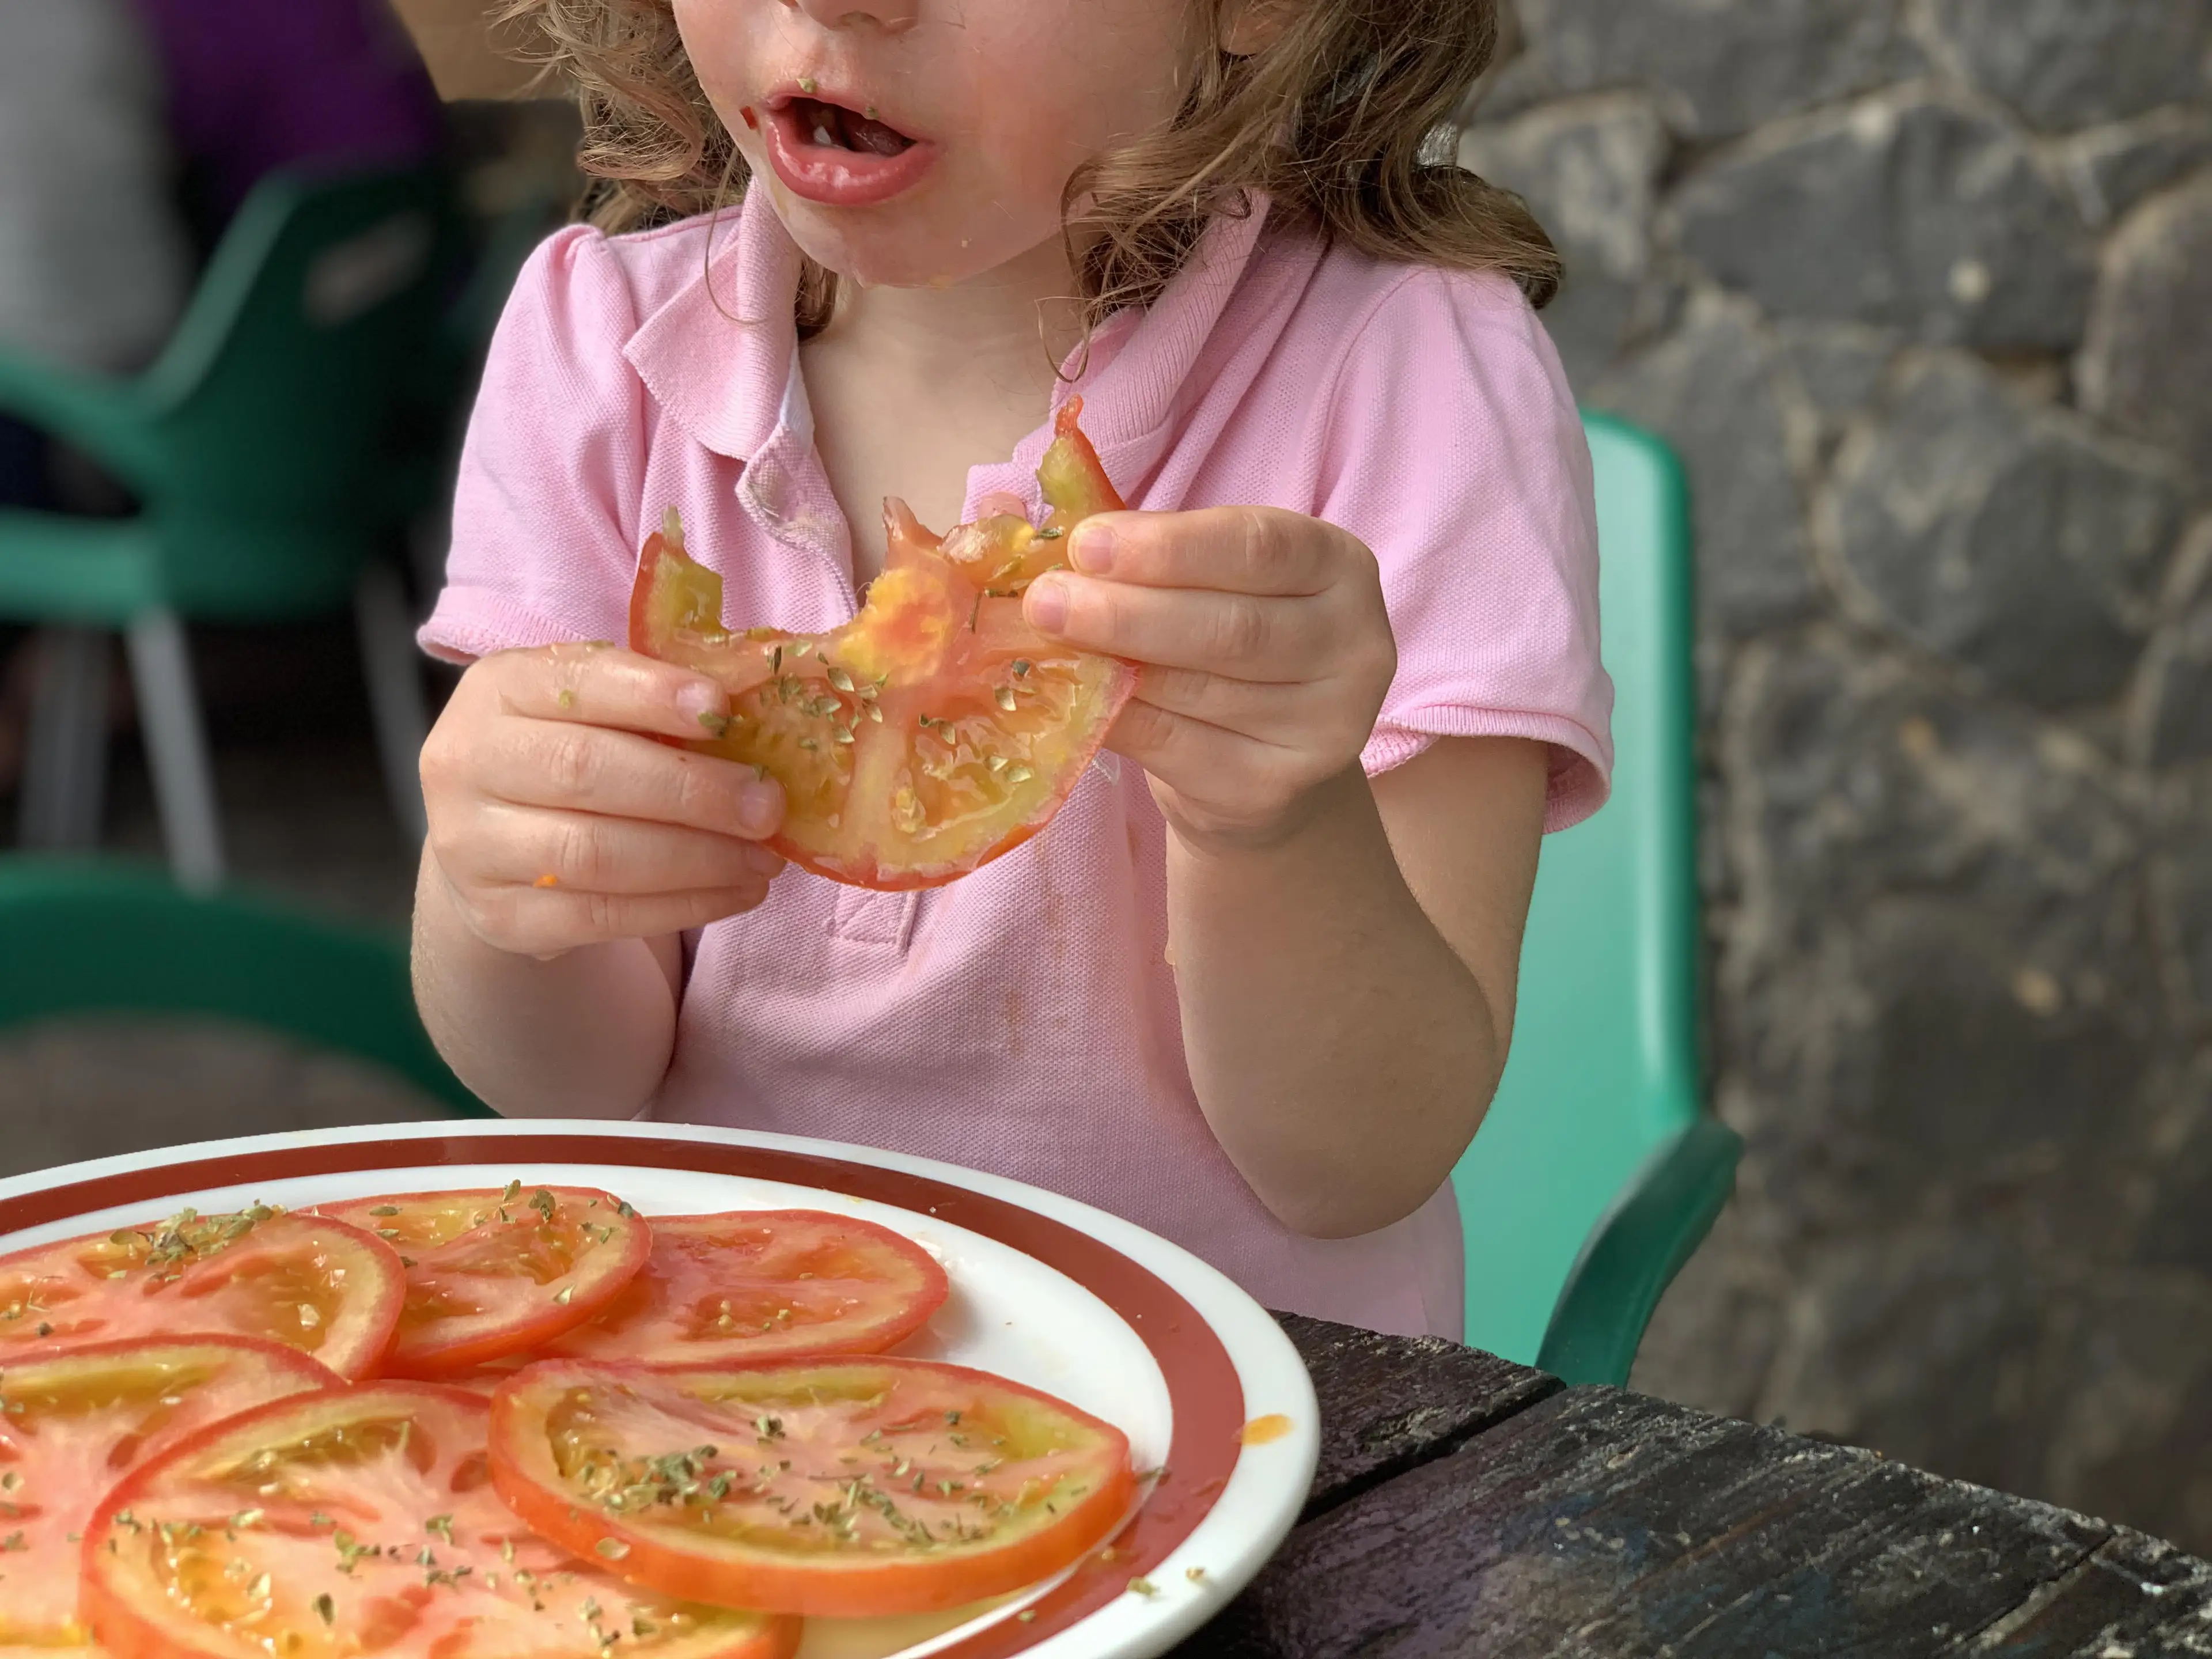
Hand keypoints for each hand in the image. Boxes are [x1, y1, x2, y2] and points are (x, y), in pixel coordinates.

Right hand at [419, 644, 784, 956]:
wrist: (497, 839)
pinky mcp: (499, 918)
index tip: (723, 711)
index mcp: (497, 689)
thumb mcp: (599, 707)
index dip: (650, 695)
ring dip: (698, 858)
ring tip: (764, 856)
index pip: (574, 683)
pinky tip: (737, 892)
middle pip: (586, 773)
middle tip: (767, 805)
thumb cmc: (572, 750)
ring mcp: (472, 847)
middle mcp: (464, 762)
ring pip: (594, 854)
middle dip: (692, 791)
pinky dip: (682, 906)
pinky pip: (600, 917)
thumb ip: (658, 702)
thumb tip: (759, 713)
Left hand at [1023, 507, 1396, 850]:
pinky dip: (1117, 722)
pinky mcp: (1277, 786)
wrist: (1263, 757)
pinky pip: (1178, 748)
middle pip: (1231, 628)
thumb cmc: (1222, 640)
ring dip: (1109, 669)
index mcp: (1339, 565)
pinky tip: (1071, 703)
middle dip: (1128, 614)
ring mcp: (1325, 725)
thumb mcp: (1202, 577)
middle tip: (1045, 603)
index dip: (1171, 546)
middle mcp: (1352, 644)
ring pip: (1200, 691)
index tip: (1086, 545)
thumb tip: (999, 509)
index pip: (1259, 546)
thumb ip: (1132, 544)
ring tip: (1042, 647)